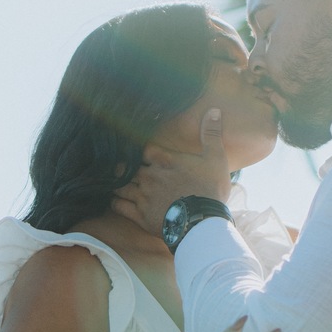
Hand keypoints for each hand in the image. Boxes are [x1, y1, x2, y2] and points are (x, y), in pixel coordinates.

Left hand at [113, 108, 232, 235]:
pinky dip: (115, 202)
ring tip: (115, 182)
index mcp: (164, 161)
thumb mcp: (216, 158)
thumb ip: (211, 134)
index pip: (144, 150)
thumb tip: (213, 110)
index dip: (141, 151)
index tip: (140, 152)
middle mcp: (149, 176)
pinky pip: (120, 207)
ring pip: (121, 186)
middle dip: (124, 167)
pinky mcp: (140, 215)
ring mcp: (143, 196)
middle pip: (127, 167)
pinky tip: (115, 200)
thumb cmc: (210, 189)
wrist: (202, 222)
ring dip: (117, 183)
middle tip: (121, 167)